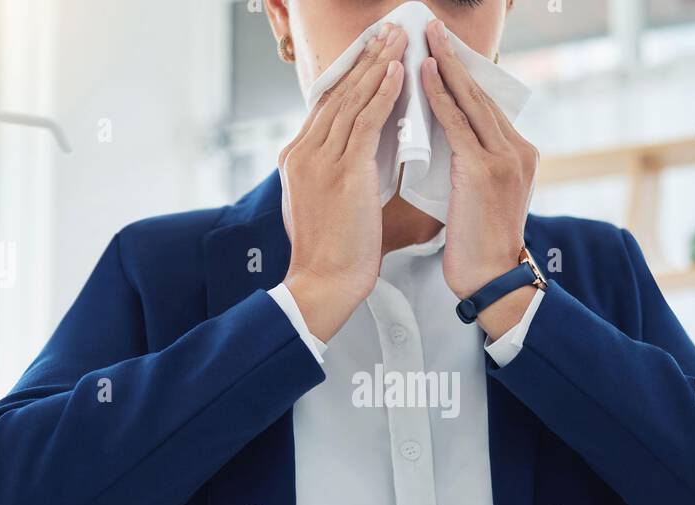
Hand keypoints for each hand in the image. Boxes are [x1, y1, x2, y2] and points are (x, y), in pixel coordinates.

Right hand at [279, 24, 405, 342]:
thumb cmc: (331, 255)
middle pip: (337, 93)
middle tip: (387, 30)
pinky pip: (365, 123)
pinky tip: (398, 74)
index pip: (325, 105)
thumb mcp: (325, 204)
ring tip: (397, 39)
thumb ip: (335, 175)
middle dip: (364, 59)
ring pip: (351, 100)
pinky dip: (383, 95)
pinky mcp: (343, 172)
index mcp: (297, 158)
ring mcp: (320, 160)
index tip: (370, 53)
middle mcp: (303, 152)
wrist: (323, 283)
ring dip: (378, 66)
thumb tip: (360, 158)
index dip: (350, 76)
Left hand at [422, 19, 539, 337]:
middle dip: (454, 58)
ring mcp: (504, 158)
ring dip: (445, 65)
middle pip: (481, 94)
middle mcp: (517, 150)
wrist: (491, 280)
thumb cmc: (477, 248)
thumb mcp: (478, 199)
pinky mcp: (484, 170)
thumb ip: (469, 167)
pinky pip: (456, 124)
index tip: (443, 52)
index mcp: (518, 155)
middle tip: (431, 28)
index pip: (486, 107)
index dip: (463, 77)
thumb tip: (444, 146)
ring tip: (425, 38)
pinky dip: (438, 96)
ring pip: (470, 101)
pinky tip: (422, 74)